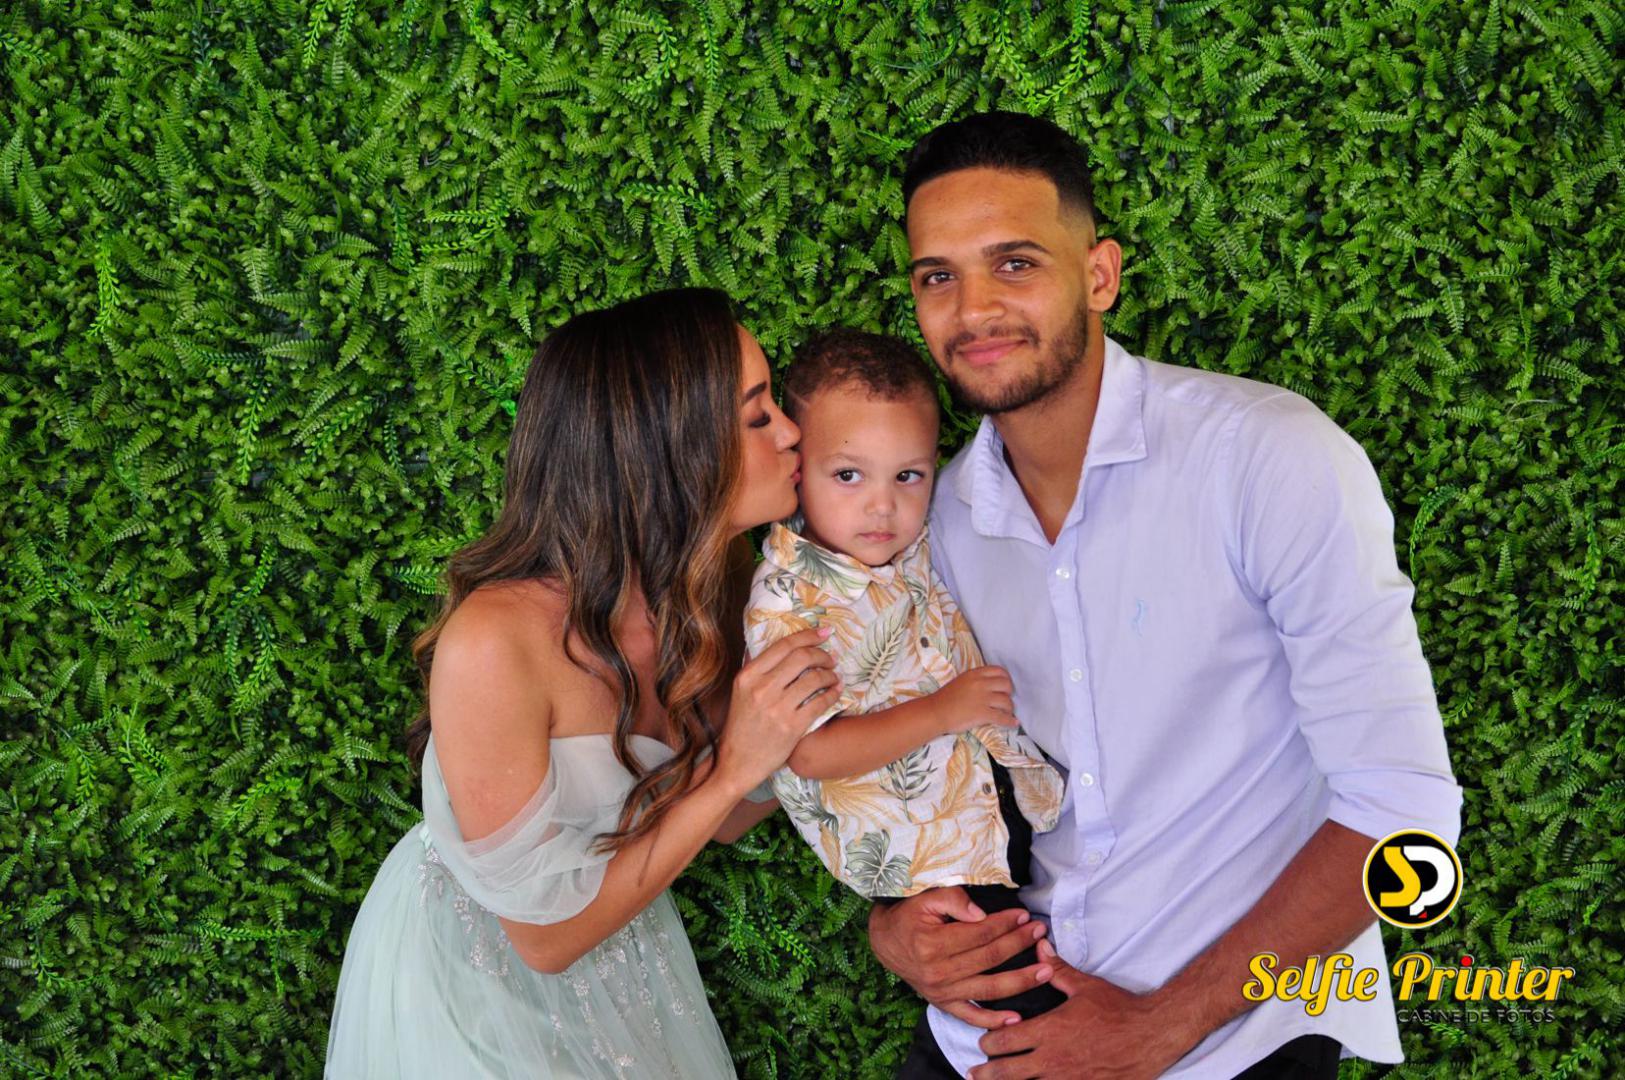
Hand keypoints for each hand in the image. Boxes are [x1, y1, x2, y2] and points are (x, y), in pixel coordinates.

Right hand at [718, 626, 838, 792]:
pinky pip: (820, 702)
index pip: (784, 645)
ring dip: (830, 675)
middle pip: (802, 657)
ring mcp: (777, 708)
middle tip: (830, 659)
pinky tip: (835, 692)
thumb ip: (756, 668)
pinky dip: (833, 694)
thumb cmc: (741, 727)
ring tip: (834, 677)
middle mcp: (761, 688)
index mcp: (748, 676)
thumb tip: (778, 645)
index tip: (823, 633)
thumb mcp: (740, 692)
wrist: (737, 763)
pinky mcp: (792, 727)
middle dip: (822, 655)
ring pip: (814, 679)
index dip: (808, 636)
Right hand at [867, 886, 1053, 1028]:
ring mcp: (943, 992)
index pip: (980, 933)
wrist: (885, 942)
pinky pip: (971, 1016)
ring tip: (1046, 970)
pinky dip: (993, 1020)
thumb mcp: (925, 899)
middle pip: (990, 958)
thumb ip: (953, 900)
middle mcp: (939, 972)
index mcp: (933, 944)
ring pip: (989, 988)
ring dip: (1020, 980)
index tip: (1024, 915)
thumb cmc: (908, 916)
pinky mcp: (944, 1004)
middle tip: (1041, 933)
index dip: (1005, 924)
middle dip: (1019, 944)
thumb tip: (981, 914)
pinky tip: (1015, 1018)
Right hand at [935, 665, 1015, 733]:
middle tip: (1005, 699)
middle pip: (1006, 685)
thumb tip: (992, 685)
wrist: (935, 712)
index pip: (999, 671)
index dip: (1006, 678)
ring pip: (1006, 702)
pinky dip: (1010, 721)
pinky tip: (1013, 723)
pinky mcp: (982, 714)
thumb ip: (977, 680)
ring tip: (1007, 712)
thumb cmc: (945, 698)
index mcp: (975, 674)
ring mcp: (982, 699)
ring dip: (1009, 708)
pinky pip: (1002, 717)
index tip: (1005, 686)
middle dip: (1009, 693)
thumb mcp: (962, 681)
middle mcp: (981, 684)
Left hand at [968, 943, 1197, 1078]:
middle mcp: (1053, 1058)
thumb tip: (1039, 946)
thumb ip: (1056, 969)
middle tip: (975, 1072)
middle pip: (1007, 1071)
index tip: (984, 1043)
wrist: (1152, 1035)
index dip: (988, 1043)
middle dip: (987, 1072)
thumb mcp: (1085, 986)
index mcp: (1049, 1030)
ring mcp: (1067, 1079)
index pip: (1004, 1040)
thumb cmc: (1118, 1009)